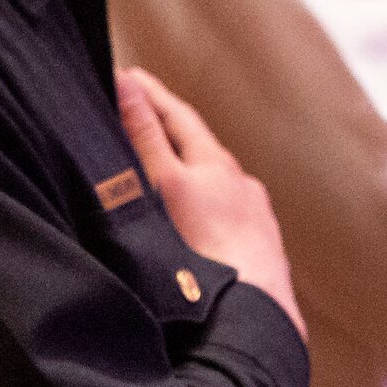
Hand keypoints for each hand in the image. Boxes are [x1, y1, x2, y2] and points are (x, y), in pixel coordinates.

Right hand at [117, 66, 304, 336]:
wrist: (252, 309)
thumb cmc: (206, 247)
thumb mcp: (166, 183)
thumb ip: (146, 135)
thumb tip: (128, 84)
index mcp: (216, 163)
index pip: (178, 116)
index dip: (152, 96)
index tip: (130, 77)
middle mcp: (241, 185)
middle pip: (201, 149)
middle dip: (172, 133)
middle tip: (144, 116)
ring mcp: (254, 219)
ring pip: (218, 187)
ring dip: (193, 175)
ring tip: (171, 174)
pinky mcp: (258, 252)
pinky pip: (228, 219)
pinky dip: (209, 211)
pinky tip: (202, 227)